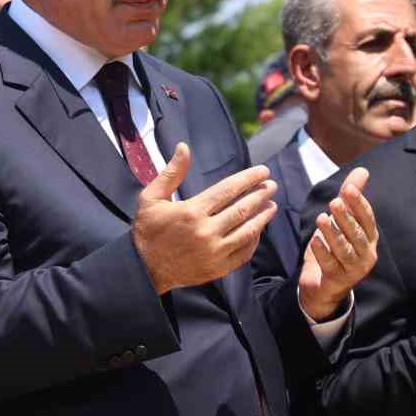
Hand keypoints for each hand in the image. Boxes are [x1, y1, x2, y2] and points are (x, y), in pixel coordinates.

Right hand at [132, 142, 277, 295]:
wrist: (143, 269)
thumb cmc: (147, 230)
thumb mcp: (151, 197)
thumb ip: (171, 173)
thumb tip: (184, 147)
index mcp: (191, 211)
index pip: (227, 190)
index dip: (248, 179)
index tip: (262, 171)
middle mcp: (205, 231)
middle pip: (242, 209)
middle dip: (260, 194)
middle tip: (271, 185)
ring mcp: (214, 252)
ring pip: (247, 231)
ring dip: (262, 217)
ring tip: (272, 205)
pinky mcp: (218, 268)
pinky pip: (243, 252)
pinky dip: (254, 240)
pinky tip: (258, 230)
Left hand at [298, 167, 379, 319]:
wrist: (324, 283)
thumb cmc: (336, 247)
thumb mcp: (342, 220)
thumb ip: (351, 197)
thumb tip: (363, 170)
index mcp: (369, 237)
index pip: (367, 219)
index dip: (359, 204)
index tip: (348, 188)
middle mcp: (366, 253)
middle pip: (356, 234)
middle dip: (346, 217)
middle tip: (334, 202)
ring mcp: (353, 269)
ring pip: (344, 250)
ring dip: (332, 234)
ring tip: (320, 218)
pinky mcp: (338, 279)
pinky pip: (330, 265)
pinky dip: (322, 253)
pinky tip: (314, 242)